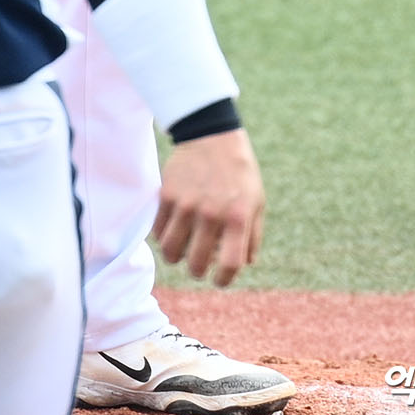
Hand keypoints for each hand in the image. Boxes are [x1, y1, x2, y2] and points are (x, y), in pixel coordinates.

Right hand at [152, 129, 264, 286]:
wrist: (212, 134)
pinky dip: (163, 236)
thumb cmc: (239, 171)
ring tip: (181, 249)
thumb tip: (246, 263)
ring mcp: (186, 204)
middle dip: (197, 270)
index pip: (229, 265)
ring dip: (175, 256)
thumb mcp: (256, 201)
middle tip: (197, 264)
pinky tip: (172, 228)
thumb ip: (252, 235)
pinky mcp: (167, 195)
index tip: (218, 279)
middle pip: (196, 264)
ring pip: (171, 252)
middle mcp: (211, 214)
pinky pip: (158, 231)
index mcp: (237, 217)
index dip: (223, 280)